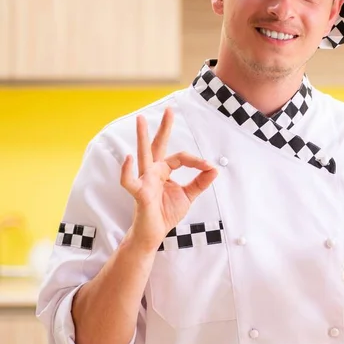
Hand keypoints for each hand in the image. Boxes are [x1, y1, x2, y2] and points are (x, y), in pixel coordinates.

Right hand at [120, 107, 218, 250]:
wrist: (154, 234)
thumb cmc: (166, 213)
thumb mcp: (188, 196)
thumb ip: (200, 182)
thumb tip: (215, 168)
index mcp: (164, 171)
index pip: (180, 157)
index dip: (196, 161)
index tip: (208, 167)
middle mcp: (153, 172)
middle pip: (158, 145)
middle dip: (163, 128)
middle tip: (169, 109)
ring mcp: (144, 181)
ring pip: (143, 156)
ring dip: (141, 137)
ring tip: (140, 119)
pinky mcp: (139, 194)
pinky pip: (129, 181)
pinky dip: (127, 170)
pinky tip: (128, 158)